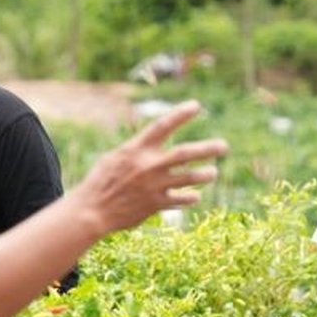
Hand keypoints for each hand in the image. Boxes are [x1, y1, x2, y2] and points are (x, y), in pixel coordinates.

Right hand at [71, 100, 227, 236]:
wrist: (92, 211)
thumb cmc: (100, 181)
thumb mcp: (115, 158)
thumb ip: (137, 150)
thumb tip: (155, 143)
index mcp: (136, 150)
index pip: (162, 126)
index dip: (180, 115)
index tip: (197, 106)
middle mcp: (148, 166)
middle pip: (184, 154)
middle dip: (207, 149)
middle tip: (224, 146)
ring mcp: (153, 186)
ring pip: (189, 178)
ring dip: (204, 175)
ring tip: (213, 172)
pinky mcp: (155, 204)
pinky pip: (180, 199)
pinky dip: (190, 197)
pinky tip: (195, 196)